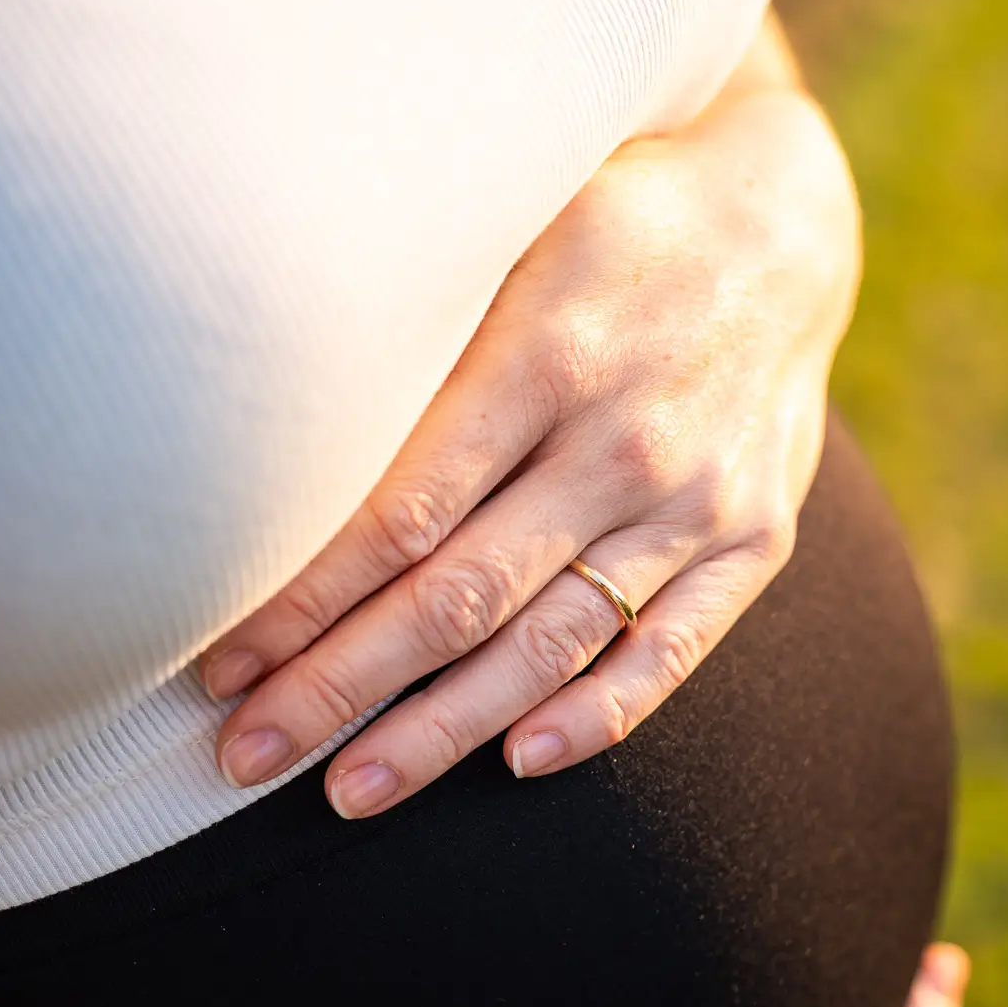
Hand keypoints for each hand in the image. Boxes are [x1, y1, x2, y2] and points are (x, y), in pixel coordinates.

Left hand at [201, 17, 860, 815]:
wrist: (784, 214)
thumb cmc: (610, 221)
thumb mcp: (510, 231)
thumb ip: (419, 333)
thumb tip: (276, 428)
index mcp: (544, 354)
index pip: (400, 515)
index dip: (301, 603)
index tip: (223, 662)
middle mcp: (620, 441)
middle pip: (457, 598)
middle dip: (340, 687)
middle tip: (246, 754)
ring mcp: (695, 500)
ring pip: (549, 645)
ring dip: (442, 730)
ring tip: (351, 791)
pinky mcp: (755, 538)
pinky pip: (670, 650)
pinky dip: (599, 714)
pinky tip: (520, 762)